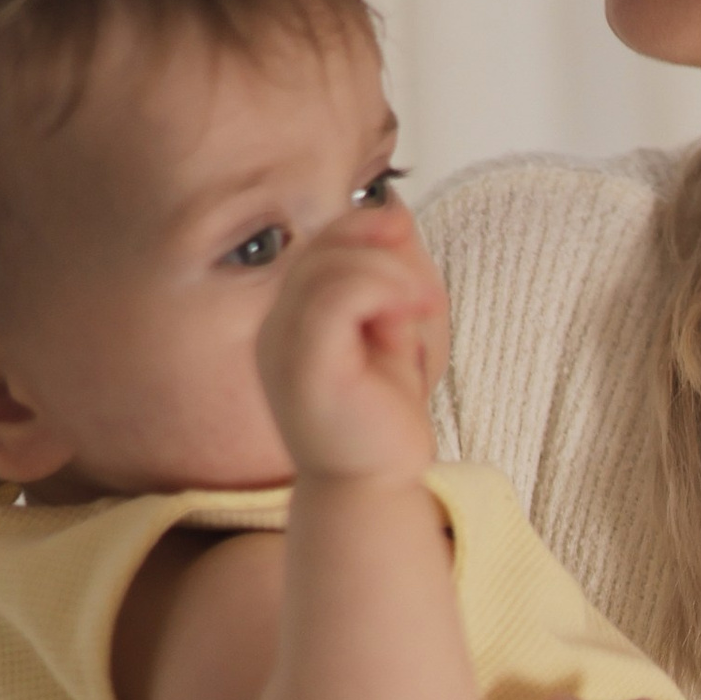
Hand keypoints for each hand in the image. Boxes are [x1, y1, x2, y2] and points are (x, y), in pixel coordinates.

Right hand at [259, 204, 449, 480]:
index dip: (361, 229)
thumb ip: (386, 276)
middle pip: (321, 250)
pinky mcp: (305, 369)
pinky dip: (383, 289)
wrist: (377, 486)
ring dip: (390, 273)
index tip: (408, 241)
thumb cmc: (384, 418)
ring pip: (329, 269)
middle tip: (426, 293)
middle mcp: (274, 331)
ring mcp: (282, 350)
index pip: (317, 247)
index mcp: (288, 321)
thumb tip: (392, 213)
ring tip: (423, 307)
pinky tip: (412, 314)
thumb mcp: (390, 331)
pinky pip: (336, 299)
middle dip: (382, 251)